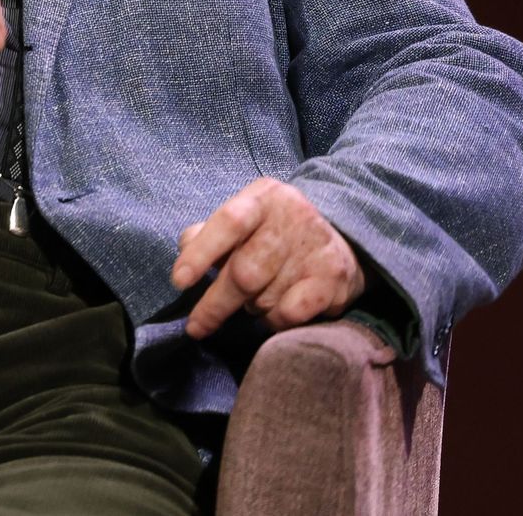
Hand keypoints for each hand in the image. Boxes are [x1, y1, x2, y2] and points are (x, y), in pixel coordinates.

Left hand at [170, 177, 365, 338]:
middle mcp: (293, 217)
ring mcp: (317, 247)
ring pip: (264, 297)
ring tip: (253, 299)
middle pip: (244, 271)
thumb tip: (185, 249)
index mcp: (263, 197)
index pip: (228, 222)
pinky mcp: (334, 278)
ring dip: (250, 308)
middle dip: (215, 303)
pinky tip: (275, 312)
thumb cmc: (273, 232)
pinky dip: (274, 321)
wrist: (343, 237)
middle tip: (196, 325)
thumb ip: (208, 233)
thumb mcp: (242, 218)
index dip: (201, 253)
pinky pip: (290, 314)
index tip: (179, 282)